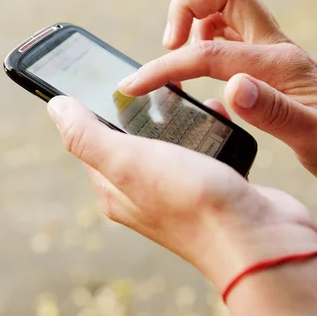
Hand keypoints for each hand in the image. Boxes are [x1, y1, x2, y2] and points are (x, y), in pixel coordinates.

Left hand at [46, 96, 316, 290]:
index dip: (95, 108)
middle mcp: (146, 193)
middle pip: (135, 137)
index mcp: (117, 190)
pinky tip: (217, 113)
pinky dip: (209, 127)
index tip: (107, 76)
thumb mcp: (128, 162)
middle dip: (143, 107)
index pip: (93, 141)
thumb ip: (88, 136)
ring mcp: (182, 190)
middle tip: (155, 81)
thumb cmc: (192, 201)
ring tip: (186, 91)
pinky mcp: (215, 185)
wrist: (261, 239)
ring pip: (173, 140)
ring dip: (179, 115)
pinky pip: (205, 147)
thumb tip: (55, 107)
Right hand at [118, 0, 316, 193]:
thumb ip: (274, 111)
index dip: (166, 66)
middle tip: (168, 50)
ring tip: (179, 67)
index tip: (135, 86)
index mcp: (280, 64)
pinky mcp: (272, 69)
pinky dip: (206, 50)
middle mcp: (276, 49)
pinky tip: (203, 86)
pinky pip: (230, 42)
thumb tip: (232, 86)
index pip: (210, 53)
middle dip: (185, 11)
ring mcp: (274, 56)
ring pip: (224, 13)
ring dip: (194, 28)